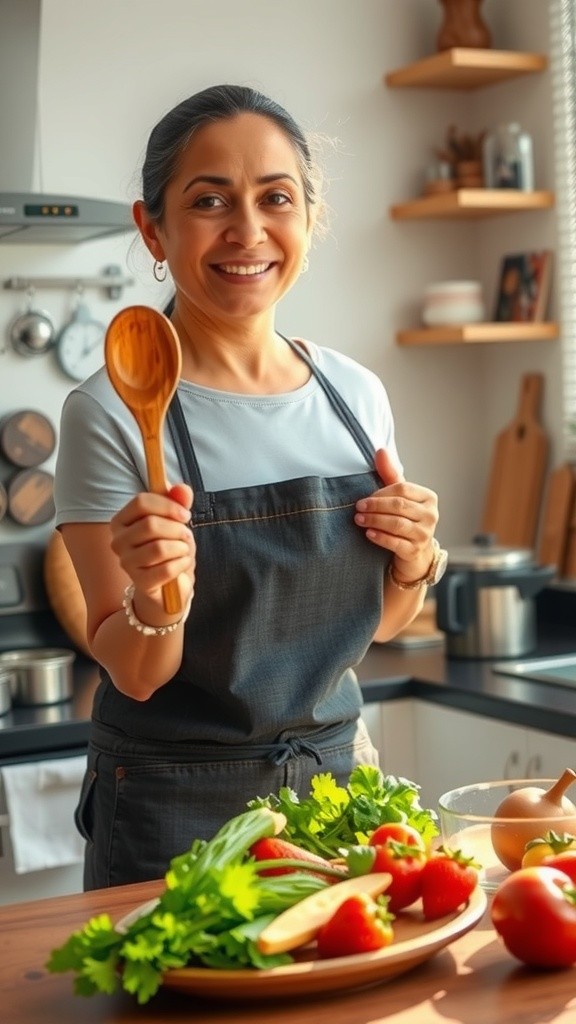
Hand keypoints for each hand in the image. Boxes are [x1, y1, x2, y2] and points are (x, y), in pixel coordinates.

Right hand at [110, 482, 195, 609]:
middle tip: (185, 535)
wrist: (170, 580)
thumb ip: (179, 500)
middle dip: (177, 529)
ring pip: (159, 548)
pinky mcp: (140, 582)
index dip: (168, 506)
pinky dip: (182, 564)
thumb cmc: (169, 544)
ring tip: (183, 549)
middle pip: (150, 524)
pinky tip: (182, 563)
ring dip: (181, 547)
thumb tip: (182, 489)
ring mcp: (126, 563)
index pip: (141, 502)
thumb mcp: (176, 518)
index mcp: (121, 520)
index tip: (185, 514)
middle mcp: (118, 541)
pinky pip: (167, 569)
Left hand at [354, 448, 438, 581]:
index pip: (403, 489)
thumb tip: (380, 450)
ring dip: (375, 520)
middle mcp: (431, 515)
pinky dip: (381, 537)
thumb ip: (390, 474)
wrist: (414, 552)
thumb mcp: (399, 496)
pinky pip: (396, 543)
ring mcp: (425, 534)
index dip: (381, 492)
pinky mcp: (416, 550)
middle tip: (358, 507)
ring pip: (397, 524)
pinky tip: (368, 533)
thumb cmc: (405, 518)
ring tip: (359, 519)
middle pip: (399, 506)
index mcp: (429, 498)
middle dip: (375, 505)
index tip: (365, 496)